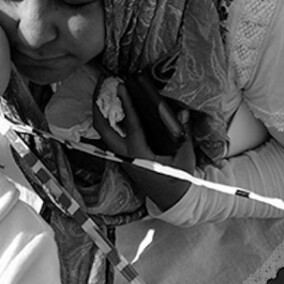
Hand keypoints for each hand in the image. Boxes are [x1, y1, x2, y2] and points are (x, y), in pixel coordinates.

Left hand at [90, 81, 195, 210]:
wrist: (171, 198)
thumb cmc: (178, 180)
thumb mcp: (185, 158)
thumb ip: (185, 135)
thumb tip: (184, 112)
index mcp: (139, 156)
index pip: (130, 126)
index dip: (126, 105)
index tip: (121, 87)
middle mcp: (125, 156)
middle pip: (103, 129)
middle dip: (98, 106)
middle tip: (100, 85)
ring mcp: (121, 156)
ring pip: (103, 132)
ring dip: (100, 112)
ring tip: (102, 90)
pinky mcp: (123, 156)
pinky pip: (110, 135)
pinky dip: (108, 120)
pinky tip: (111, 106)